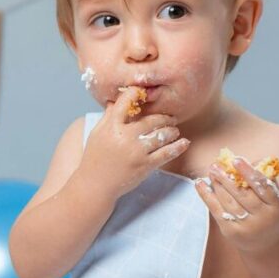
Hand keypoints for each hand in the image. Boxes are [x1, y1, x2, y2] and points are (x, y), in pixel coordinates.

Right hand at [74, 86, 190, 196]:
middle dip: (164, 118)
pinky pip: (166, 153)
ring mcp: (136, 151)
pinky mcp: (145, 165)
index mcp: (111, 126)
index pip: (125, 103)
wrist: (95, 185)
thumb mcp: (97, 134)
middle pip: (151, 119)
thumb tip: (114, 100)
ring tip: (175, 131)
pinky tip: (184, 143)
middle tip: (170, 119)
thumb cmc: (94, 158)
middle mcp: (124, 137)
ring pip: (162, 135)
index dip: (136, 94)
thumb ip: (107, 116)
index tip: (144, 92)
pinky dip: (178, 147)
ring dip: (172, 131)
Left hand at [195, 155, 278, 252]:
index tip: (236, 160)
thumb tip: (253, 160)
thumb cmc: (269, 211)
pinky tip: (199, 184)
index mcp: (277, 206)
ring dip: (217, 185)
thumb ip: (266, 179)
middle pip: (243, 195)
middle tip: (216, 165)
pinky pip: (216, 211)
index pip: (263, 187)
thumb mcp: (274, 197)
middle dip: (227, 179)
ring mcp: (246, 227)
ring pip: (228, 202)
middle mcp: (263, 218)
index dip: (249, 172)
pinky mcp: (231, 231)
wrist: (265, 242)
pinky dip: (207, 196)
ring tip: (211, 171)